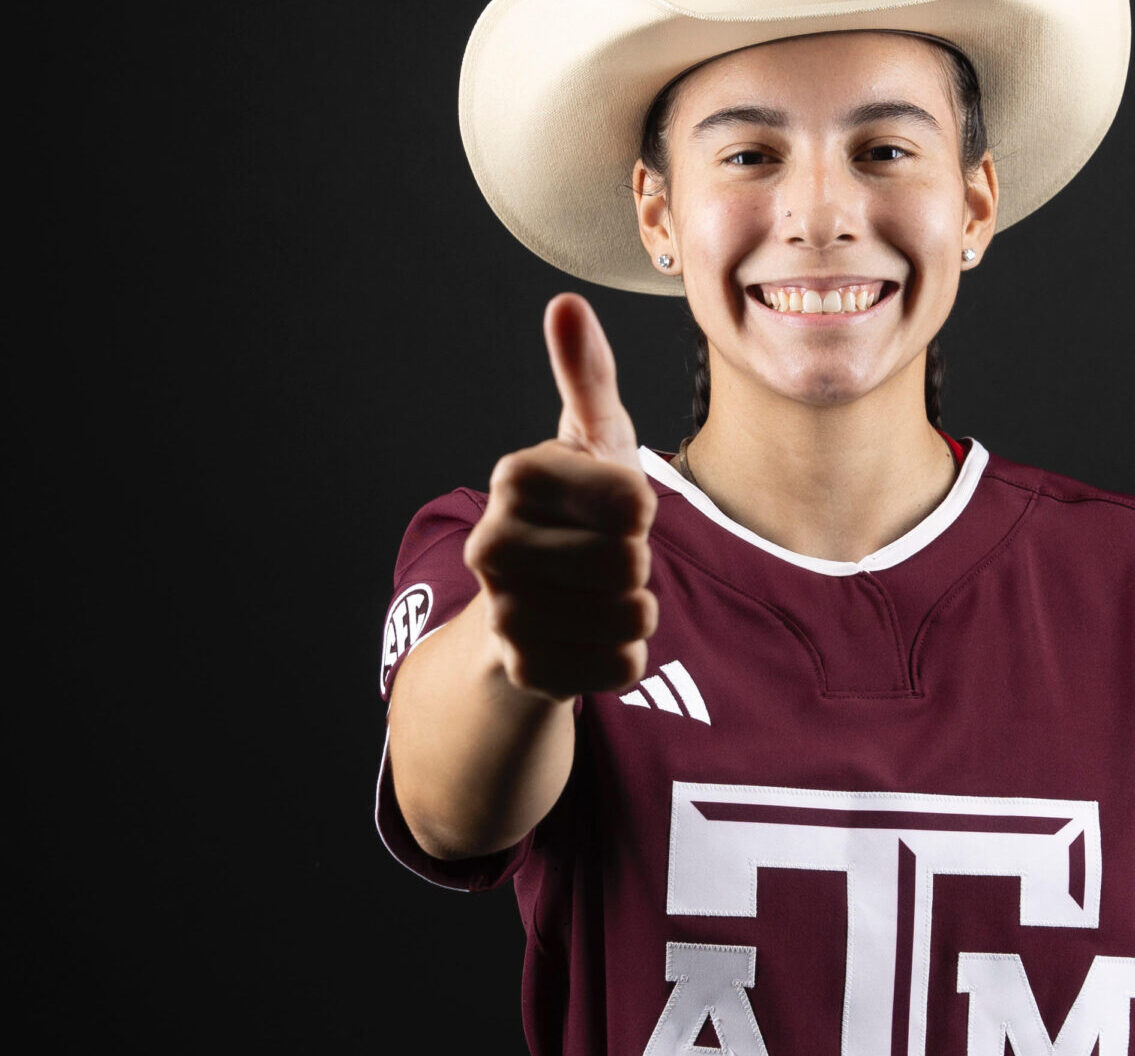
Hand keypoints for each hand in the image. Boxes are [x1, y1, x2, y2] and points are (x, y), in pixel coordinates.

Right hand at [463, 292, 659, 700]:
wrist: (529, 608)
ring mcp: (505, 613)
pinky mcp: (528, 671)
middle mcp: (493, 544)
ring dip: (637, 611)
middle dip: (637, 564)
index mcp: (514, 476)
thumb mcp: (589, 444)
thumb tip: (567, 304)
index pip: (635, 503)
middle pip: (634, 563)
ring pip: (635, 618)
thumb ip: (588, 379)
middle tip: (602, 559)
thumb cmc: (575, 514)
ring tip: (598, 597)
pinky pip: (625, 667)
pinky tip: (590, 638)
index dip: (642, 510)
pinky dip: (625, 656)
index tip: (616, 509)